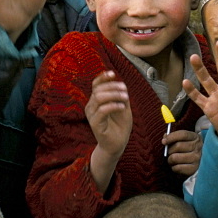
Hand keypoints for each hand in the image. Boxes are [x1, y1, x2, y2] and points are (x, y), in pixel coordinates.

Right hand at [87, 71, 132, 193]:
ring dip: (114, 95)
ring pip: (99, 98)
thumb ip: (121, 95)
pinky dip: (113, 106)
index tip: (113, 73)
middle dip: (113, 86)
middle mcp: (91, 106)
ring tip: (125, 98)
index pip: (95, 84)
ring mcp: (92, 115)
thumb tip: (121, 84)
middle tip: (125, 90)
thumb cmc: (120, 125)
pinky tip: (122, 107)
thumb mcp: (123, 106)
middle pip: (98, 89)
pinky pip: (102, 111)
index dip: (103, 77)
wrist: (118, 144)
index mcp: (96, 100)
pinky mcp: (95, 124)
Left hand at [164, 128, 202, 175]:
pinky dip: (174, 168)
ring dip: (170, 160)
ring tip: (172, 160)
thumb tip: (165, 137)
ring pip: (175, 158)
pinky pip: (177, 168)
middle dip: (169, 150)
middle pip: (178, 146)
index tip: (163, 141)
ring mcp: (197, 158)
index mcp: (195, 137)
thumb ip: (175, 137)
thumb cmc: (189, 149)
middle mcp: (198, 147)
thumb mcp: (185, 140)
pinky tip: (176, 166)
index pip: (182, 134)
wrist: (201, 161)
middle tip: (169, 153)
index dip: (171, 137)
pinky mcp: (194, 168)